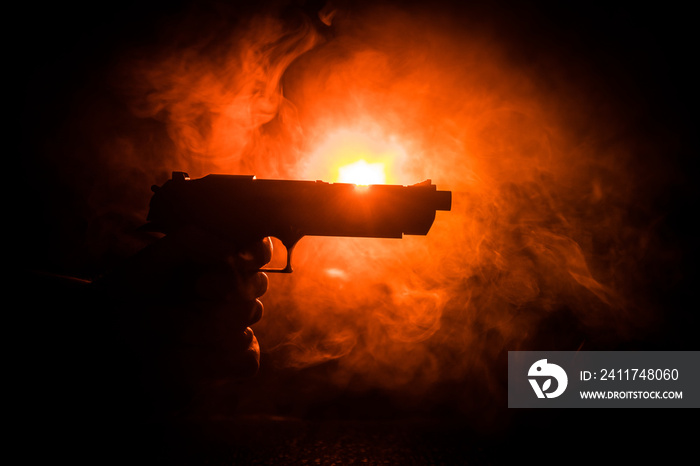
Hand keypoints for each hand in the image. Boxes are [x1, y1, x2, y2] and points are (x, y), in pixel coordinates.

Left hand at [96, 226, 271, 410]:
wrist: (104, 332)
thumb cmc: (130, 289)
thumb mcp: (157, 255)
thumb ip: (194, 240)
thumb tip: (231, 249)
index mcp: (220, 260)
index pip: (260, 251)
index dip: (256, 253)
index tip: (235, 258)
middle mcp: (232, 291)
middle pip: (257, 286)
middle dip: (230, 287)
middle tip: (197, 288)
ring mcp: (232, 326)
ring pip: (248, 320)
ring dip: (210, 321)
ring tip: (171, 323)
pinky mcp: (227, 360)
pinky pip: (247, 359)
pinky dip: (223, 356)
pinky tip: (191, 350)